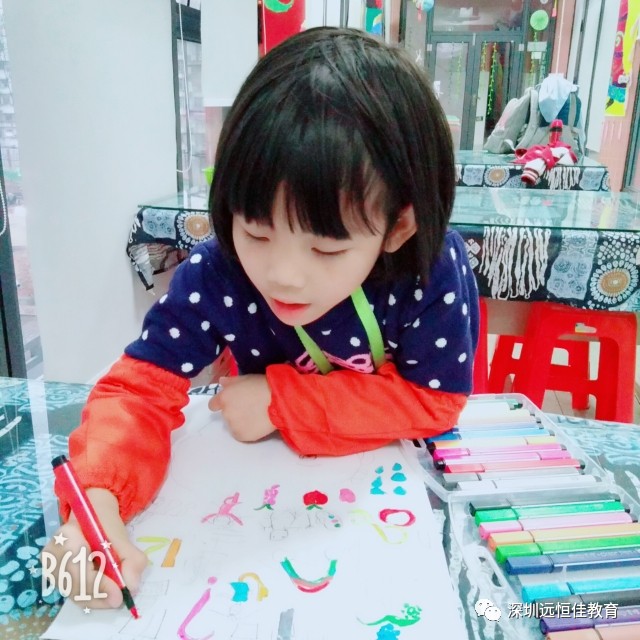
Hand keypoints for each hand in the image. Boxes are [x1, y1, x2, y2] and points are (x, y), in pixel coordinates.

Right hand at [41, 488, 147, 609]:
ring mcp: (51, 568)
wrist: (92, 517)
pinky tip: (106, 595)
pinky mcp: (56, 579)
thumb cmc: (105, 526)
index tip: (118, 593)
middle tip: (119, 598)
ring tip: (115, 596)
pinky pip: (73, 594)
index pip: (77, 565)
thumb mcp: (123, 537)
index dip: (97, 582)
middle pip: (73, 583)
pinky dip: (92, 598)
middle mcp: (52, 553)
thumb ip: (131, 559)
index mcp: (67, 535)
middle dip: (99, 594)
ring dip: (96, 599)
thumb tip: (131, 585)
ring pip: (73, 593)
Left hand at [208, 374, 275, 441]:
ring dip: (240, 421)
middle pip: (225, 414)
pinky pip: (241, 434)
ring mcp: (233, 426)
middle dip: (234, 411)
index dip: (221, 403)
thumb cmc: (263, 386)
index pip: (213, 405)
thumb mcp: (246, 378)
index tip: (231, 402)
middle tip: (249, 407)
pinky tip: (257, 424)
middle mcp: (226, 413)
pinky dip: (247, 430)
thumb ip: (231, 382)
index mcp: (224, 397)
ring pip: (233, 425)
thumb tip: (221, 382)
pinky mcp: (242, 437)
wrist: (278, 402)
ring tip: (255, 416)